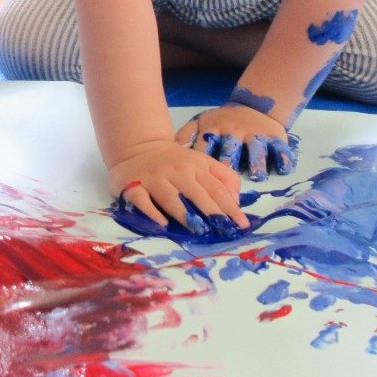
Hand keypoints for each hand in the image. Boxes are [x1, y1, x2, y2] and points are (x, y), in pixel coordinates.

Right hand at [109, 140, 249, 234]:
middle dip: (212, 212)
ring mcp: (154, 178)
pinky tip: (161, 224)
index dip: (230, 206)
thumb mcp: (202, 161)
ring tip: (198, 229)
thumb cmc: (177, 160)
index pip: (216, 188)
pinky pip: (141, 200)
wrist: (139, 146)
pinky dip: (151, 212)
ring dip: (184, 213)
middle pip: (197, 193)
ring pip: (170, 197)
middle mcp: (176, 171)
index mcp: (196, 166)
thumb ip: (223, 177)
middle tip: (224, 230)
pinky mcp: (133, 185)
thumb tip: (236, 200)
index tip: (242, 224)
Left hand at [176, 103, 298, 182]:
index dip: (200, 161)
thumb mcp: (202, 122)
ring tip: (257, 175)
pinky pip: (279, 149)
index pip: (205, 146)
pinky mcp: (275, 138)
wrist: (255, 106)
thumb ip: (187, 133)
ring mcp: (255, 134)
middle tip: (226, 179)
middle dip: (228, 161)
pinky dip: (282, 158)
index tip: (194, 178)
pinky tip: (282, 169)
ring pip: (255, 148)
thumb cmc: (223, 121)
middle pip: (230, 148)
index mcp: (214, 129)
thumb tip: (171, 148)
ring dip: (256, 161)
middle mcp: (234, 132)